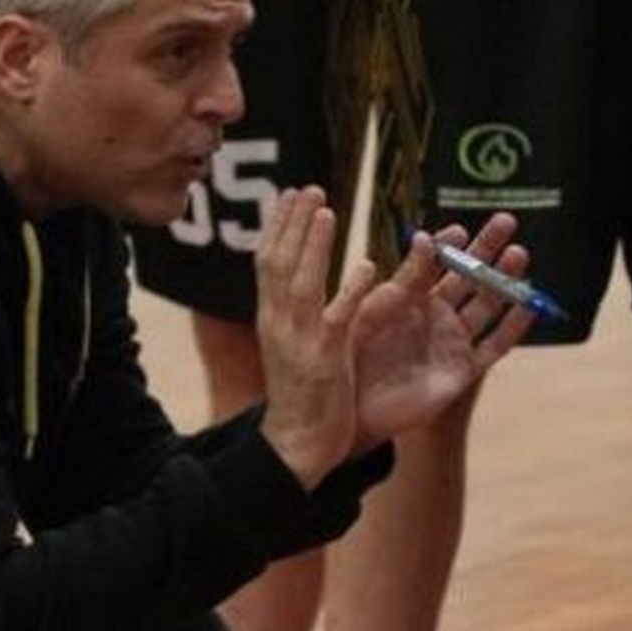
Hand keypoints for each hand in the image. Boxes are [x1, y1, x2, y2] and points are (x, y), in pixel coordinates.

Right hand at [254, 187, 377, 489]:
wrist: (295, 442)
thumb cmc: (300, 394)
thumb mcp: (288, 346)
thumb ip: (290, 312)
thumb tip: (294, 280)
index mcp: (269, 317)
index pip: (266, 261)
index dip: (277, 225)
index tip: (289, 193)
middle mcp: (278, 322)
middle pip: (278, 262)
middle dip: (292, 222)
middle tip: (309, 188)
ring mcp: (300, 339)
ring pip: (302, 282)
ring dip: (314, 244)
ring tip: (326, 210)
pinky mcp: (326, 358)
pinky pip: (338, 317)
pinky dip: (350, 290)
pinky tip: (366, 266)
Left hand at [347, 213, 533, 446]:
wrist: (350, 411)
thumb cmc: (351, 358)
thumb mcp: (374, 311)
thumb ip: (403, 279)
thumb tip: (425, 238)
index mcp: (408, 298)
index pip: (434, 263)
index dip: (449, 244)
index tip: (460, 229)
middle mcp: (435, 315)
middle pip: (468, 276)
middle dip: (487, 248)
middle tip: (507, 220)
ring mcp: (451, 341)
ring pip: (487, 304)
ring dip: (504, 280)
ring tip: (520, 253)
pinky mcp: (462, 370)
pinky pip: (494, 346)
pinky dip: (513, 326)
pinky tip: (529, 304)